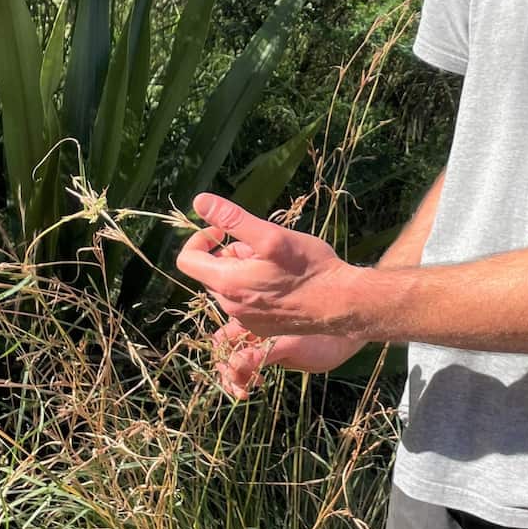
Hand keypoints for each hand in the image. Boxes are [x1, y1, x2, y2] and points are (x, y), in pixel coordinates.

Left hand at [176, 192, 359, 338]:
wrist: (340, 303)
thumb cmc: (308, 266)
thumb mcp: (270, 235)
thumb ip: (232, 219)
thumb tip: (199, 201)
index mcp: (227, 283)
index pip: (187, 260)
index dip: (200, 239)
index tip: (224, 230)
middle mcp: (231, 306)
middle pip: (211, 272)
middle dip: (229, 253)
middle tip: (261, 245)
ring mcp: (246, 320)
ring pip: (230, 285)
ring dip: (244, 268)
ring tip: (275, 261)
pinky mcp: (262, 327)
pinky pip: (246, 301)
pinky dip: (255, 285)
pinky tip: (282, 279)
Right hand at [210, 317, 364, 398]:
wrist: (343, 341)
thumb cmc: (322, 337)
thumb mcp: (292, 346)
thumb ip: (264, 354)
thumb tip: (236, 364)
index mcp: (255, 320)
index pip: (224, 337)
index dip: (224, 357)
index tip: (237, 377)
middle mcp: (254, 329)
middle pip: (225, 350)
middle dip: (226, 371)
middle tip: (240, 390)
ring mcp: (261, 342)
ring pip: (235, 361)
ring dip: (234, 378)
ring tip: (244, 393)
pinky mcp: (269, 355)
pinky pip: (248, 367)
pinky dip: (244, 378)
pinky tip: (254, 387)